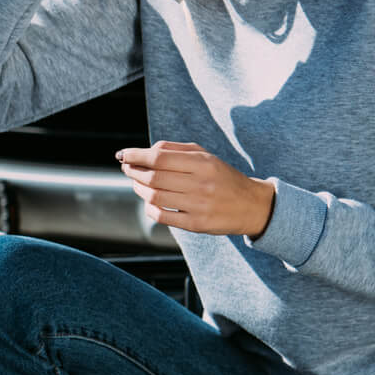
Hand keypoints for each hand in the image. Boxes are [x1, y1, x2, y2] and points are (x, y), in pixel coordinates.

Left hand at [116, 141, 277, 236]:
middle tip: (127, 168)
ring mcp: (198, 205)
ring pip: (154, 196)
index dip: (136, 155)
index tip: (123, 155)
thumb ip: (176, 149)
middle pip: (153, 177)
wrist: (251, 205)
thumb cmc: (222, 177)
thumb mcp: (205, 156)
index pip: (160, 157)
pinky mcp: (196, 224)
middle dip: (133, 171)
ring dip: (138, 189)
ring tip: (136, 183)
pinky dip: (149, 207)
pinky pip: (162, 216)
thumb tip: (146, 150)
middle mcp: (201, 183)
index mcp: (203, 163)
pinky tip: (149, 201)